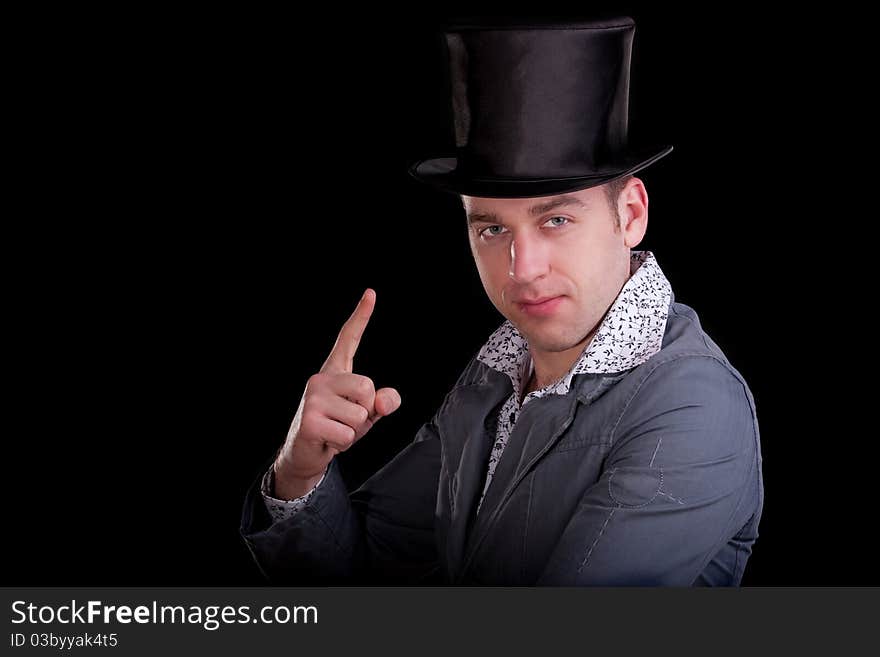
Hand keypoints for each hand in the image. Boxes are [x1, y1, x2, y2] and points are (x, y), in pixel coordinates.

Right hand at [273, 288, 401, 498]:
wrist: (305, 454)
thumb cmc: (336, 428)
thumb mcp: (365, 414)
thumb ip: (382, 403)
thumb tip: (384, 401)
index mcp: (335, 372)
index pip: (349, 339)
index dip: (361, 316)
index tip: (371, 293)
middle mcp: (321, 378)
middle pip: (367, 387)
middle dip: (365, 411)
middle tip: (346, 420)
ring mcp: (312, 398)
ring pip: (359, 415)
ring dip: (354, 430)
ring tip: (336, 430)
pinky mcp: (309, 420)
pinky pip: (348, 434)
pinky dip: (344, 444)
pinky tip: (327, 440)